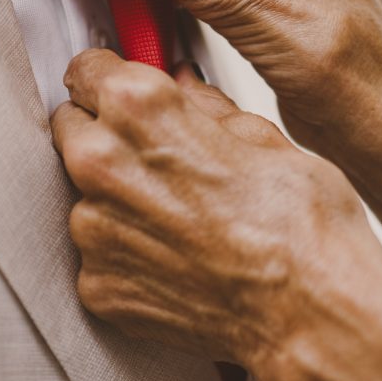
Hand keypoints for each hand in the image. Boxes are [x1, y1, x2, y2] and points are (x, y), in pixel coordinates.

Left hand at [50, 49, 364, 365]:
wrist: (309, 310)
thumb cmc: (298, 222)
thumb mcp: (261, 134)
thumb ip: (204, 105)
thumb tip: (186, 86)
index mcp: (138, 107)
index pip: (86, 71)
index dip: (109, 80)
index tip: (120, 93)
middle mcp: (102, 162)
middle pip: (72, 129)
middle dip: (105, 135)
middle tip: (156, 155)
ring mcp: (93, 229)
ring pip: (83, 196)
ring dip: (116, 200)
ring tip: (179, 217)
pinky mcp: (97, 284)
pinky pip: (98, 255)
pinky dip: (126, 255)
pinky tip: (175, 257)